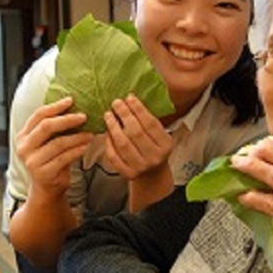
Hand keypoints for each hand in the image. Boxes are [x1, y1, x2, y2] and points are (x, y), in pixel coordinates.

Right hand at [15, 97, 91, 202]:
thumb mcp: (48, 142)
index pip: (38, 115)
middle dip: (67, 119)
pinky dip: (78, 150)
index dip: (55, 106)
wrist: (47, 188)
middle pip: (46, 127)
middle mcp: (24, 147)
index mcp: (23, 136)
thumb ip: (54, 127)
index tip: (71, 100)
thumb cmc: (51, 161)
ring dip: (77, 136)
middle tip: (83, 116)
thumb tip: (74, 106)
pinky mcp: (43, 173)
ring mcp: (32, 161)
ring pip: (58, 143)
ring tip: (90, 133)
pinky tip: (86, 146)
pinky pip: (64, 157)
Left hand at [103, 95, 174, 210]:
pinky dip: (109, 144)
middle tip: (116, 103)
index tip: (129, 98)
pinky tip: (107, 133)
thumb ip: (148, 121)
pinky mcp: (128, 174)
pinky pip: (115, 157)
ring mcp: (141, 167)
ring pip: (124, 144)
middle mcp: (155, 157)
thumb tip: (130, 99)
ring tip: (108, 115)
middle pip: (136, 133)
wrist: (152, 175)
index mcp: (165, 145)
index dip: (139, 109)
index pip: (151, 124)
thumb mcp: (159, 135)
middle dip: (124, 115)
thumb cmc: (154, 148)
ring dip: (114, 127)